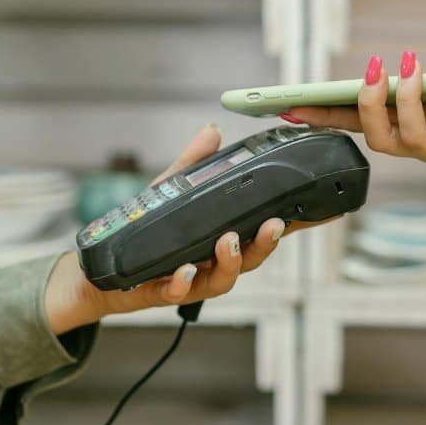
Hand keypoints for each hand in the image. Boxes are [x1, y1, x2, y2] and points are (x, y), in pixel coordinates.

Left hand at [45, 124, 298, 332]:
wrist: (103, 272)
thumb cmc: (143, 233)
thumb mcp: (168, 191)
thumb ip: (192, 163)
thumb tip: (211, 131)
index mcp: (221, 236)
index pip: (262, 230)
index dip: (294, 223)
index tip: (322, 212)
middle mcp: (212, 262)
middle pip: (251, 258)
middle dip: (266, 244)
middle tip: (273, 226)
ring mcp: (191, 280)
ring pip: (222, 280)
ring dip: (230, 262)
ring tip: (228, 242)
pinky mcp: (162, 292)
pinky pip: (177, 293)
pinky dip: (182, 283)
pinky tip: (183, 271)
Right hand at [288, 51, 425, 194]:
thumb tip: (397, 70)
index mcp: (412, 133)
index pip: (360, 127)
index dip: (326, 119)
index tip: (292, 106)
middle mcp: (424, 150)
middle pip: (376, 137)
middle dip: (364, 105)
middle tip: (369, 72)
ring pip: (408, 137)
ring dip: (402, 98)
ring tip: (403, 61)